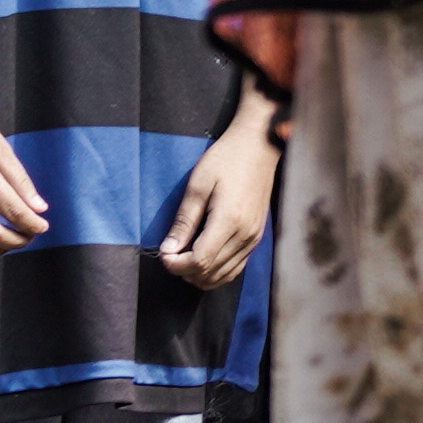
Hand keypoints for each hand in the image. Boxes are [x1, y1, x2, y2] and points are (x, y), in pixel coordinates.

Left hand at [162, 95, 283, 287]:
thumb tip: (168, 250)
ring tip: (183, 259)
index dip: (176, 264)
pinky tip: (203, 261)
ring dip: (200, 275)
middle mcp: (245, 235)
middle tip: (170, 255)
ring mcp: (254, 238)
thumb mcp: (198, 186)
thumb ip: (184, 221)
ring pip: (224, 275)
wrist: (258, 147)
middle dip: (184, 271)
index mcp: (229, 220)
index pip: (200, 260)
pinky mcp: (257, 237)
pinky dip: (216, 272)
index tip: (163, 255)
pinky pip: (236, 268)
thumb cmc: (226, 160)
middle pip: (210, 272)